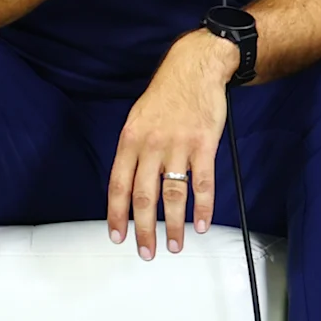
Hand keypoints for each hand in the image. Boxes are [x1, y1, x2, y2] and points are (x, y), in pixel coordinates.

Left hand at [108, 31, 238, 259]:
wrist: (194, 69)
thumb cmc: (165, 95)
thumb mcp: (137, 118)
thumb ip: (133, 152)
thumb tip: (128, 186)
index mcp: (130, 140)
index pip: (118, 185)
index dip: (116, 215)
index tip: (117, 236)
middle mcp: (151, 146)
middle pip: (144, 196)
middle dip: (144, 229)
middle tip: (146, 252)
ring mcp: (178, 146)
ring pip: (173, 195)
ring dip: (173, 225)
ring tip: (175, 245)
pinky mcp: (204, 145)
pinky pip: (203, 183)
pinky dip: (203, 208)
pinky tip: (202, 224)